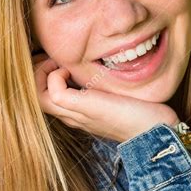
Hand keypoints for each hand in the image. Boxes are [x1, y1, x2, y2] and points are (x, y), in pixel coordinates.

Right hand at [32, 53, 179, 142]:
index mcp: (79, 113)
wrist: (155, 132)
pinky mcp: (84, 108)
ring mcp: (77, 114)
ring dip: (42, 73)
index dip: (44, 74)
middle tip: (51, 57)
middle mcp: (73, 116)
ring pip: (38, 96)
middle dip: (36, 72)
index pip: (46, 95)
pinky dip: (56, 76)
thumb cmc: (144, 114)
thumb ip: (106, 85)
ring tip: (58, 62)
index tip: (58, 59)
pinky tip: (71, 70)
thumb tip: (103, 63)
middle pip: (35, 97)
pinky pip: (53, 92)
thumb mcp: (118, 95)